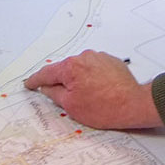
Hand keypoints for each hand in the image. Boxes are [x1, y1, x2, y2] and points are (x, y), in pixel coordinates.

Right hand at [22, 50, 162, 128]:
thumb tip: (46, 87)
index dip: (36, 80)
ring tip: (89, 97)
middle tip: (65, 98)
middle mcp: (84, 57)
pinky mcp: (111, 61)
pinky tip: (99, 91)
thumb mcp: (71, 106)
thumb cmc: (105, 108)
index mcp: (70, 67)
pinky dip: (93, 77)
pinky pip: (95, 68)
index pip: (46, 73)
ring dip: (79, 79)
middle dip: (62, 82)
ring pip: (81, 68)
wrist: (134, 104)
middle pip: (65, 70)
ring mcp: (99, 57)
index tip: (30, 83)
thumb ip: (54, 93)